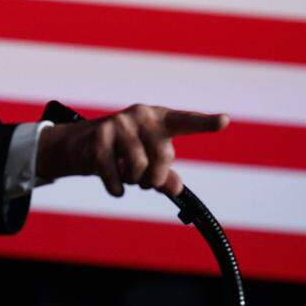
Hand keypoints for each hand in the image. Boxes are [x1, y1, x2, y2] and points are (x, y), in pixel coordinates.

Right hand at [35, 105, 229, 196]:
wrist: (80, 144)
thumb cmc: (123, 152)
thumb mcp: (148, 160)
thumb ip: (166, 175)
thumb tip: (176, 189)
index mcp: (159, 119)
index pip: (186, 121)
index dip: (205, 122)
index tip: (224, 121)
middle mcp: (141, 116)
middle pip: (163, 158)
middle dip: (155, 178)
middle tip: (144, 179)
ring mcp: (119, 124)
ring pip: (138, 168)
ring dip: (134, 181)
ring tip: (126, 176)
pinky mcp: (98, 138)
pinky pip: (115, 176)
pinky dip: (117, 188)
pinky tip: (116, 188)